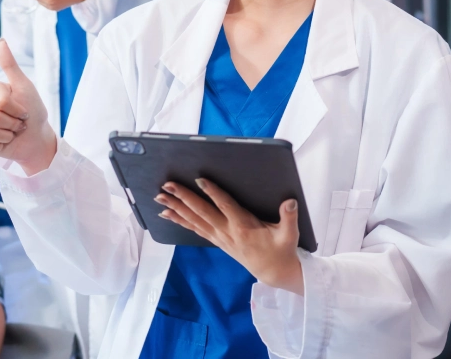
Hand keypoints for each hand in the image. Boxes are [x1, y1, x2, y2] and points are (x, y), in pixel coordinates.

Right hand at [0, 40, 56, 174]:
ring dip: (7, 136)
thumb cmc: (32, 112)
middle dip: (12, 124)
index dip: (17, 110)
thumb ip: (10, 65)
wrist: (34, 138)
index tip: (24, 111)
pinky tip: (3, 141)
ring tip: (11, 132)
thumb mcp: (24, 87)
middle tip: (18, 124)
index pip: (0, 102)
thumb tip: (1, 41)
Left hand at [156, 178, 304, 294]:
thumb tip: (290, 201)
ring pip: (194, 220)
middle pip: (201, 212)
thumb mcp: (289, 235)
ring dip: (176, 208)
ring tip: (160, 198)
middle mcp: (227, 231)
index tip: (199, 179)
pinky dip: (180, 221)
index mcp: (243, 226)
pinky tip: (167, 214)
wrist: (274, 272)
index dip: (213, 192)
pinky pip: (195, 229)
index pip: (225, 206)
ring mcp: (219, 237)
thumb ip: (289, 217)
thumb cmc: (281, 250)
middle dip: (183, 198)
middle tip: (167, 185)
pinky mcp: (217, 241)